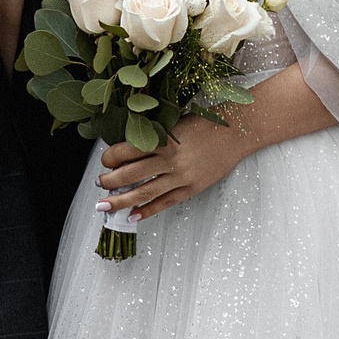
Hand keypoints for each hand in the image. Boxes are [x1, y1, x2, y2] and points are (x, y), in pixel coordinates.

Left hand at [96, 113, 254, 221]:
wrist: (237, 133)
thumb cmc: (206, 123)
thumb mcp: (175, 123)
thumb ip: (154, 136)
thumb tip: (127, 150)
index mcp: (163, 139)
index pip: (126, 151)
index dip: (110, 157)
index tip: (105, 161)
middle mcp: (170, 160)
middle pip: (131, 174)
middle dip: (110, 182)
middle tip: (100, 184)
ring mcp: (181, 177)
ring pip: (144, 192)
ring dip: (122, 200)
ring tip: (105, 205)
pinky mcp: (191, 188)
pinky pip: (165, 203)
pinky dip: (147, 211)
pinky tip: (133, 216)